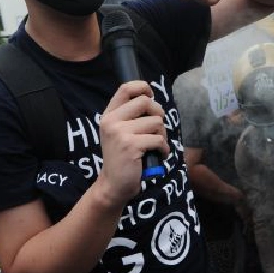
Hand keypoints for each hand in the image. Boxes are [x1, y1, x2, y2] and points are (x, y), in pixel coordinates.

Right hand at [95, 81, 169, 206]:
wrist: (113, 185)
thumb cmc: (121, 158)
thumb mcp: (118, 133)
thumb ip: (129, 116)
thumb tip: (152, 100)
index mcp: (109, 115)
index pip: (125, 88)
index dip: (143, 88)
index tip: (150, 97)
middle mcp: (112, 121)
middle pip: (146, 102)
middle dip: (159, 114)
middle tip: (157, 129)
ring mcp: (120, 133)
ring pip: (156, 122)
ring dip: (162, 135)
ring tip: (155, 145)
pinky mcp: (131, 145)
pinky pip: (159, 139)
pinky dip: (164, 149)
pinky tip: (158, 155)